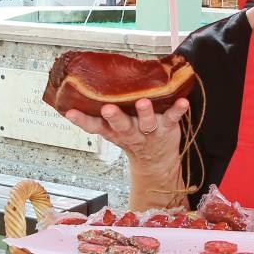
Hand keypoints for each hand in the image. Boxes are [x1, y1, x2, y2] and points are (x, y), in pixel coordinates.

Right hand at [63, 98, 188, 169]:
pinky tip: (183, 102)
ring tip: (143, 103)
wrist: (157, 161)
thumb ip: (99, 116)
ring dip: (145, 112)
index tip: (70, 112)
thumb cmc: (133, 138)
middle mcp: (131, 131)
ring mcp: (150, 130)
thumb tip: (77, 92)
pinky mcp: (168, 127)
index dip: (82, 120)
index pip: (95, 126)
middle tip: (108, 109)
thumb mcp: (112, 131)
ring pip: (147, 122)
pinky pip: (174, 117)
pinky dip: (178, 110)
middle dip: (115, 117)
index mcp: (115, 131)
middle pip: (122, 125)